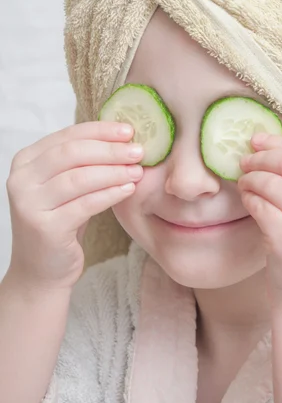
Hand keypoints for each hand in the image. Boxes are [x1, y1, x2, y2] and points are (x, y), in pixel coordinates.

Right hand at [6, 121, 142, 290]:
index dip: (100, 131)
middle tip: (138, 151)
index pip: (67, 136)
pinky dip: (110, 194)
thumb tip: (123, 138)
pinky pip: (85, 204)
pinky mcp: (45, 228)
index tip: (129, 130)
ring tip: (137, 171)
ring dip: (114, 172)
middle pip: (72, 153)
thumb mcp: (67, 186)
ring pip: (79, 178)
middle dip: (110, 150)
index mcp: (26, 161)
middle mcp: (21, 179)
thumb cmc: (61, 222)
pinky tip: (128, 190)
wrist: (41, 271)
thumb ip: (83, 162)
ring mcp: (30, 204)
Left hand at [238, 132, 281, 318]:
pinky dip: (248, 198)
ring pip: (272, 181)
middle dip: (262, 156)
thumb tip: (277, 139)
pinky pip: (260, 204)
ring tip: (244, 183)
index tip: (259, 139)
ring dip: (251, 178)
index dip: (280, 141)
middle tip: (245, 160)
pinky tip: (247, 201)